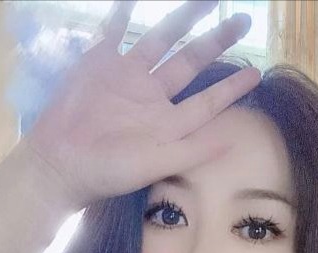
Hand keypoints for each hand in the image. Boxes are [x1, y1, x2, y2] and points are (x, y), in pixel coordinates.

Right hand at [22, 0, 260, 210]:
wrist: (60, 163)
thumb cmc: (109, 171)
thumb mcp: (155, 164)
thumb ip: (192, 151)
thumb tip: (232, 142)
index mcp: (168, 123)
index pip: (208, 101)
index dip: (232, 88)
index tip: (256, 74)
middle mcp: (152, 97)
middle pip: (191, 62)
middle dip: (216, 41)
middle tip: (242, 21)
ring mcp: (127, 78)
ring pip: (161, 41)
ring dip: (182, 19)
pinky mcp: (100, 64)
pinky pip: (115, 30)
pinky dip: (124, 12)